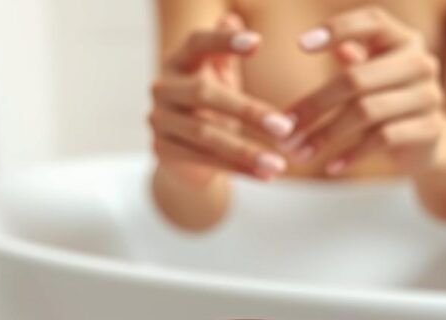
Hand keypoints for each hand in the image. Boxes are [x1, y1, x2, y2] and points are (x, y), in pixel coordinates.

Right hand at [149, 15, 295, 180]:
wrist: (184, 156)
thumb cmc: (210, 107)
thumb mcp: (219, 77)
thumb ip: (225, 53)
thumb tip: (232, 18)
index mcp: (178, 61)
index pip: (197, 43)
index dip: (224, 42)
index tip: (258, 43)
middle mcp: (162, 88)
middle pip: (204, 94)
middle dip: (249, 111)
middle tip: (286, 128)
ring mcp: (159, 121)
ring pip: (206, 134)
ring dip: (247, 151)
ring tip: (280, 164)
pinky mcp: (162, 150)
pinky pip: (204, 159)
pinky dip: (238, 169)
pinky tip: (266, 176)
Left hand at [283, 7, 445, 175]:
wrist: (427, 141)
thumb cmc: (386, 100)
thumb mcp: (368, 75)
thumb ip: (346, 60)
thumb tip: (307, 42)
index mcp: (403, 39)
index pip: (372, 22)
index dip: (338, 29)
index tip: (300, 46)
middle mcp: (420, 62)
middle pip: (356, 78)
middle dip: (315, 105)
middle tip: (284, 128)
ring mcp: (428, 95)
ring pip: (366, 111)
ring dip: (326, 135)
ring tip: (298, 152)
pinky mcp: (430, 128)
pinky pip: (383, 139)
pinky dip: (352, 153)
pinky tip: (330, 166)